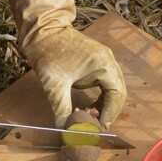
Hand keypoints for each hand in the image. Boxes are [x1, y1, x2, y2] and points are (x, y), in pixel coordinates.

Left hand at [6, 0, 126, 128]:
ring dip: (105, 105)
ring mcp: (105, 60)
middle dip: (108, 112)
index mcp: (103, 64)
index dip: (109, 114)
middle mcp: (109, 61)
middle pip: (119, 93)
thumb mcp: (54, 84)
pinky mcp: (98, 62)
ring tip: (90, 117)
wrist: (42, 31)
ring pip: (114, 89)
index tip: (98, 127)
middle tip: (95, 126)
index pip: (117, 95)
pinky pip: (107, 84)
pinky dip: (101, 97)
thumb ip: (61, 108)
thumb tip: (65, 130)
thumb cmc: (48, 53)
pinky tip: (89, 106)